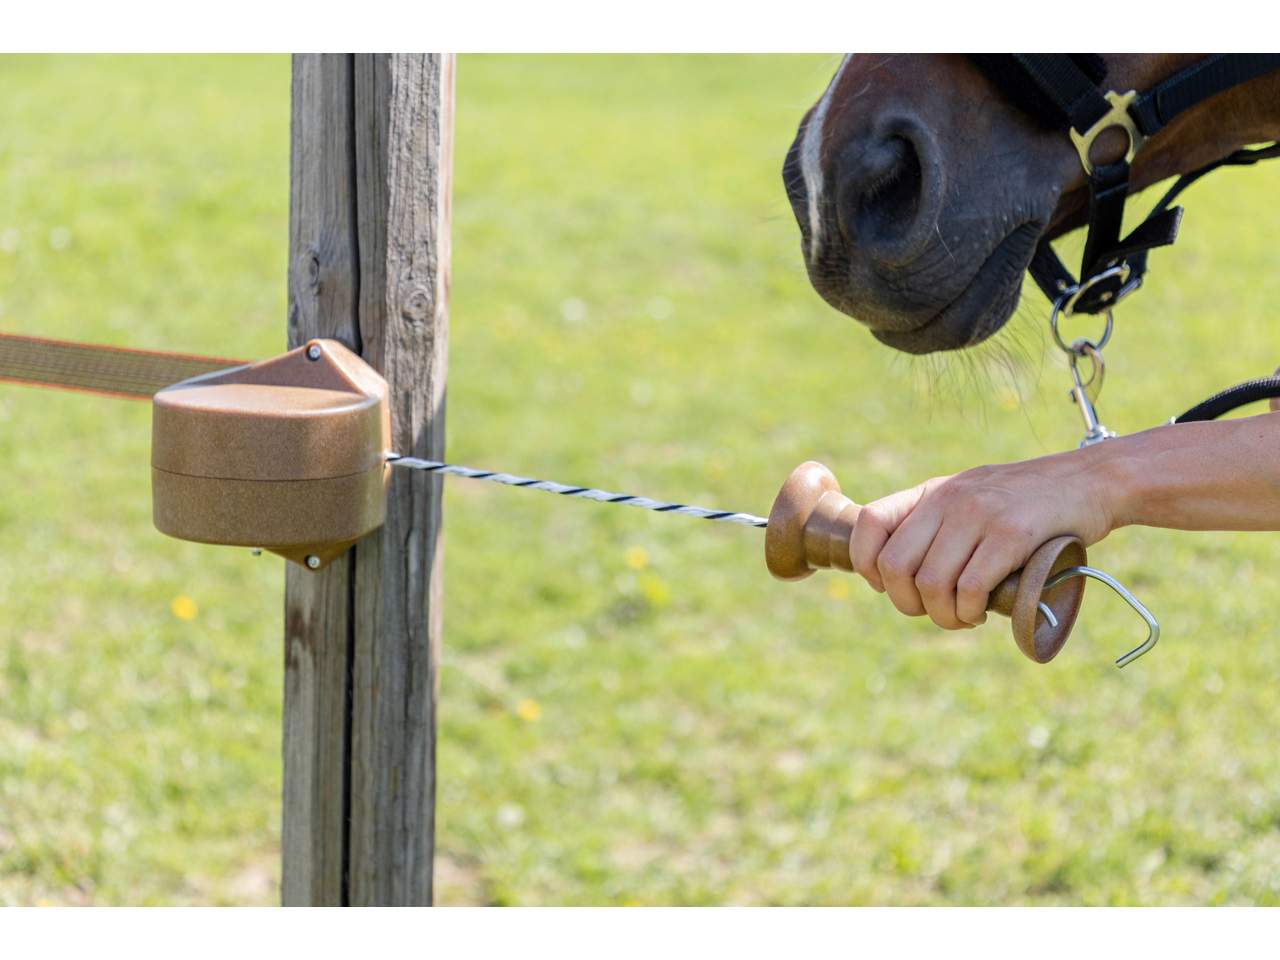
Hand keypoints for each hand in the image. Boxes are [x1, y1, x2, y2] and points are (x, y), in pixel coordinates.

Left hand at [850, 450, 1117, 629]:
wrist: (1093, 481)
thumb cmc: (1029, 503)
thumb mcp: (972, 498)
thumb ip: (937, 525)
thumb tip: (895, 574)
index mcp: (932, 492)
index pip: (869, 522)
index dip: (868, 564)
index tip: (890, 586)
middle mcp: (949, 499)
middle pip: (895, 566)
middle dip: (908, 603)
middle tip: (937, 611)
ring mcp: (980, 514)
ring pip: (930, 583)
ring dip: (944, 615)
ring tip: (964, 616)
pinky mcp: (1013, 534)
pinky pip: (969, 588)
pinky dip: (969, 611)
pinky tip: (982, 611)